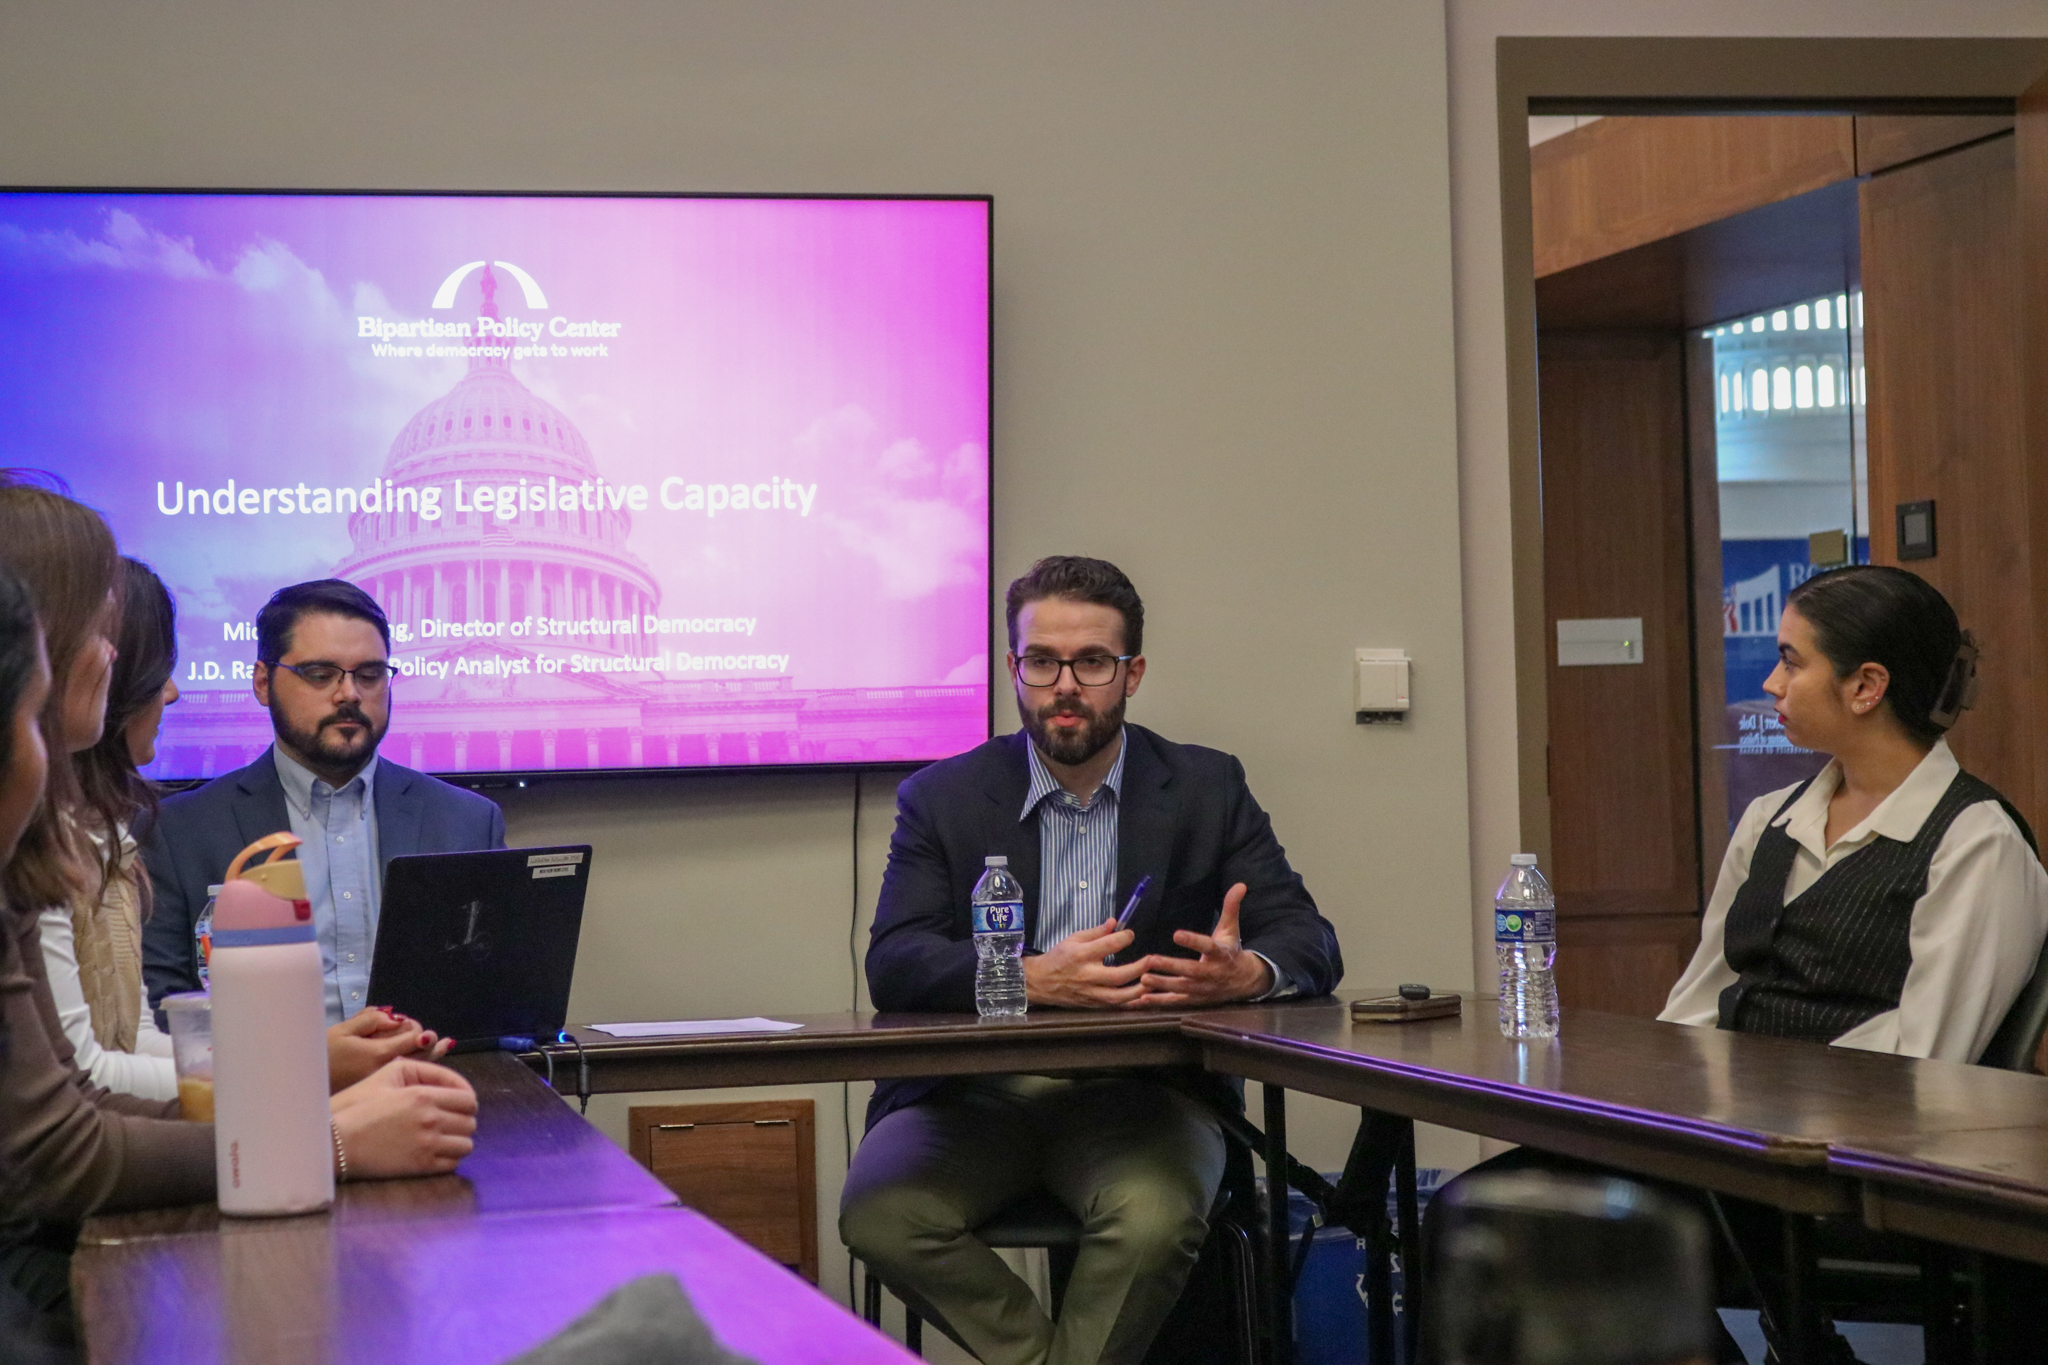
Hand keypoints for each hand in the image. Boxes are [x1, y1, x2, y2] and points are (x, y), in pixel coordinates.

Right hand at [326, 1007, 452, 1091]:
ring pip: (423, 1071)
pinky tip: (427, 1067)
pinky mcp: (387, 1100)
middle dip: (430, 1043)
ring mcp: (390, 1089)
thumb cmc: (322, 1059)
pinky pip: (413, 1084)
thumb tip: (394, 1017)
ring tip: (446, 1046)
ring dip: (434, 1056)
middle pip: (424, 1054)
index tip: (407, 1026)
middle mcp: (390, 1072)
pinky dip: (424, 1072)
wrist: (306, 1093)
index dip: (415, 1028)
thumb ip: (370, 1020)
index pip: (414, 1035)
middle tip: (432, 1038)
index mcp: (380, 1053)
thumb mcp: (342, 1032)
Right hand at [330, 1058, 476, 1178]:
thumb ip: (423, 1072)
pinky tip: (434, 1152)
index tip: (458, 1105)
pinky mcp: (420, 1166)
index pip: (469, 1099)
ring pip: (466, 1144)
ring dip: (458, 1140)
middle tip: (448, 1121)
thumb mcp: (388, 1075)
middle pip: (470, 1122)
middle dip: (462, 1120)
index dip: (467, 1101)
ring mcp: (427, 1145)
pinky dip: (449, 1158)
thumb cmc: (357, 1106)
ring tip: (442, 1138)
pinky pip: (453, 1163)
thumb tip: (450, 1083)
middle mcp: (431, 1119)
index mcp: (424, 1095)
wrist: (336, 1142)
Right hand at [1023, 919, 1147, 1008]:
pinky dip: (1129, 1003)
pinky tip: (1142, 997)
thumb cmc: (1058, 958)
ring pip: (1118, 997)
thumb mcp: (1073, 939)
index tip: (1130, 934)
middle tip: (1153, 960)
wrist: (1040, 982)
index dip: (1123, 938)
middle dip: (1138, 969)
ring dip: (1138, 991)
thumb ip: (1096, 932)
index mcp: (1081, 955)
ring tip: (1153, 982)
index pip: (1107, 945)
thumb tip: (1115, 922)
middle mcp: (1086, 975)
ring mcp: (1090, 993)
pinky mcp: (1092, 1004)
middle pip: (1117, 976)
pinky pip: (1114, 1006)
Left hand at [1133, 883, 1272, 1006]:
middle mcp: (1212, 973)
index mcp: (1221, 954)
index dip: (1193, 941)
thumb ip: (1231, 907)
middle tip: (1150, 960)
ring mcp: (1203, 989)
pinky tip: (1142, 998)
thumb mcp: (1231, 929)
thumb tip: (1240, 884)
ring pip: (1181, 988)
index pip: (1207, 946)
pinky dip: (1160, 1001)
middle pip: (1191, 971)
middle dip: (1171, 967)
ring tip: (1143, 979)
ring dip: (1162, 985)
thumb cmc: (1231, 951)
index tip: (1176, 934)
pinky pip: (1176, 1001)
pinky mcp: (1195, 999)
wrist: (1245, 981)